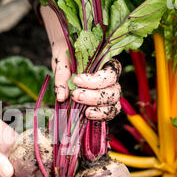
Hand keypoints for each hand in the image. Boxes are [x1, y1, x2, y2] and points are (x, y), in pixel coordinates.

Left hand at [41, 6, 121, 120]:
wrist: (64, 64)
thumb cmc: (67, 59)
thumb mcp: (62, 62)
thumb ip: (62, 76)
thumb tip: (62, 97)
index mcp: (106, 65)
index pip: (110, 73)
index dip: (96, 80)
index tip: (77, 80)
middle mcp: (111, 80)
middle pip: (114, 91)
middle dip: (95, 96)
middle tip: (75, 95)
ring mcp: (108, 94)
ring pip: (114, 104)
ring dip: (100, 110)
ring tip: (85, 111)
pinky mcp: (103, 106)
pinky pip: (109, 114)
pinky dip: (100, 116)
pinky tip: (88, 115)